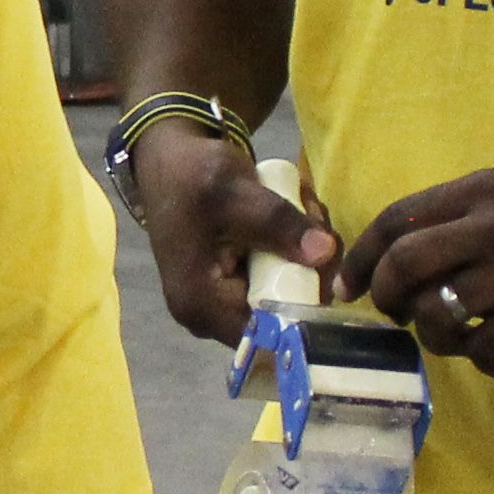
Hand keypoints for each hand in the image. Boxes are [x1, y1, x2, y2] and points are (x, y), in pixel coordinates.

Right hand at [130, 121, 338, 345]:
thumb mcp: (234, 193)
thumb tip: (325, 253)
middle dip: (310, 266)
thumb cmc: (190, 177)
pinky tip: (294, 216)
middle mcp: (211, 317)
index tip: (325, 255)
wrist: (169, 162)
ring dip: (305, 250)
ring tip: (302, 206)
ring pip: (287, 291)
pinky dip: (293, 248)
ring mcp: (224, 302)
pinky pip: (279, 277)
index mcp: (202, 307)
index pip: (270, 331)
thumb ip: (277, 223)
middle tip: (314, 217)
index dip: (307, 299)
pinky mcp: (236, 284)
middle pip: (283, 311)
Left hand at [334, 169, 493, 379]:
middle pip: (402, 265)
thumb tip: (411, 265)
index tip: (348, 287)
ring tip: (465, 340)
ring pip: (435, 314)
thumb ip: (476, 222)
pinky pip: (480, 350)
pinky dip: (483, 362)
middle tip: (400, 319)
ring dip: (437, 337)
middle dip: (386, 300)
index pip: (397, 219)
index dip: (361, 257)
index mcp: (488, 189)